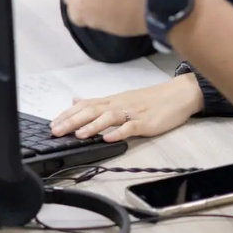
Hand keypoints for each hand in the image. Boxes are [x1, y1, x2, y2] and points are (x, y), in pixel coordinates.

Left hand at [50, 74, 204, 141]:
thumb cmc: (152, 99)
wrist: (179, 94)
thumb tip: (76, 100)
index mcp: (113, 100)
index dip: (68, 114)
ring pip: (109, 117)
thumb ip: (99, 102)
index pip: (86, 105)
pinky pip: (131, 127)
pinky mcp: (146, 122)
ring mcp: (133, 113)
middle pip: (93, 110)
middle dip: (73, 121)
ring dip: (93, 126)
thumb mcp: (122, 98)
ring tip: (79, 135)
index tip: (53, 124)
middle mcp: (120, 104)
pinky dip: (119, 133)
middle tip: (57, 131)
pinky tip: (109, 138)